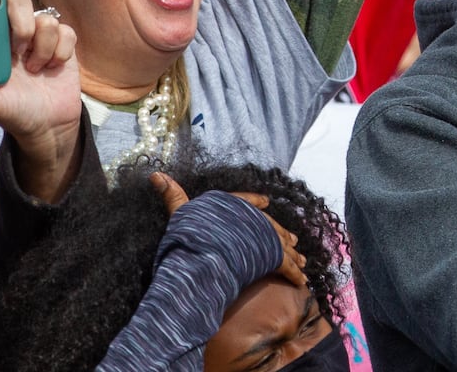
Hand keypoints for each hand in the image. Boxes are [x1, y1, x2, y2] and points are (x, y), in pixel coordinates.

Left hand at [0, 0, 81, 199]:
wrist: (49, 126)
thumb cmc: (15, 113)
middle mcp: (14, 32)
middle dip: (21, 22)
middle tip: (18, 49)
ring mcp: (39, 36)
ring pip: (45, 18)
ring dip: (42, 48)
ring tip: (35, 70)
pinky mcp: (63, 42)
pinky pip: (66, 31)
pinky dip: (60, 52)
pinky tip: (52, 69)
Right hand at [153, 173, 307, 288]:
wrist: (206, 255)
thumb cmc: (193, 233)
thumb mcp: (181, 213)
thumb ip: (173, 195)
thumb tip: (154, 175)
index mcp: (233, 207)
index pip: (245, 202)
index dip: (255, 202)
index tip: (266, 202)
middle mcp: (251, 221)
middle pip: (268, 226)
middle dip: (281, 234)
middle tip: (293, 241)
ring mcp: (263, 239)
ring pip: (281, 245)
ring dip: (292, 254)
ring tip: (301, 262)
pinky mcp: (271, 257)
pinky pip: (285, 265)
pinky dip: (294, 273)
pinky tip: (302, 280)